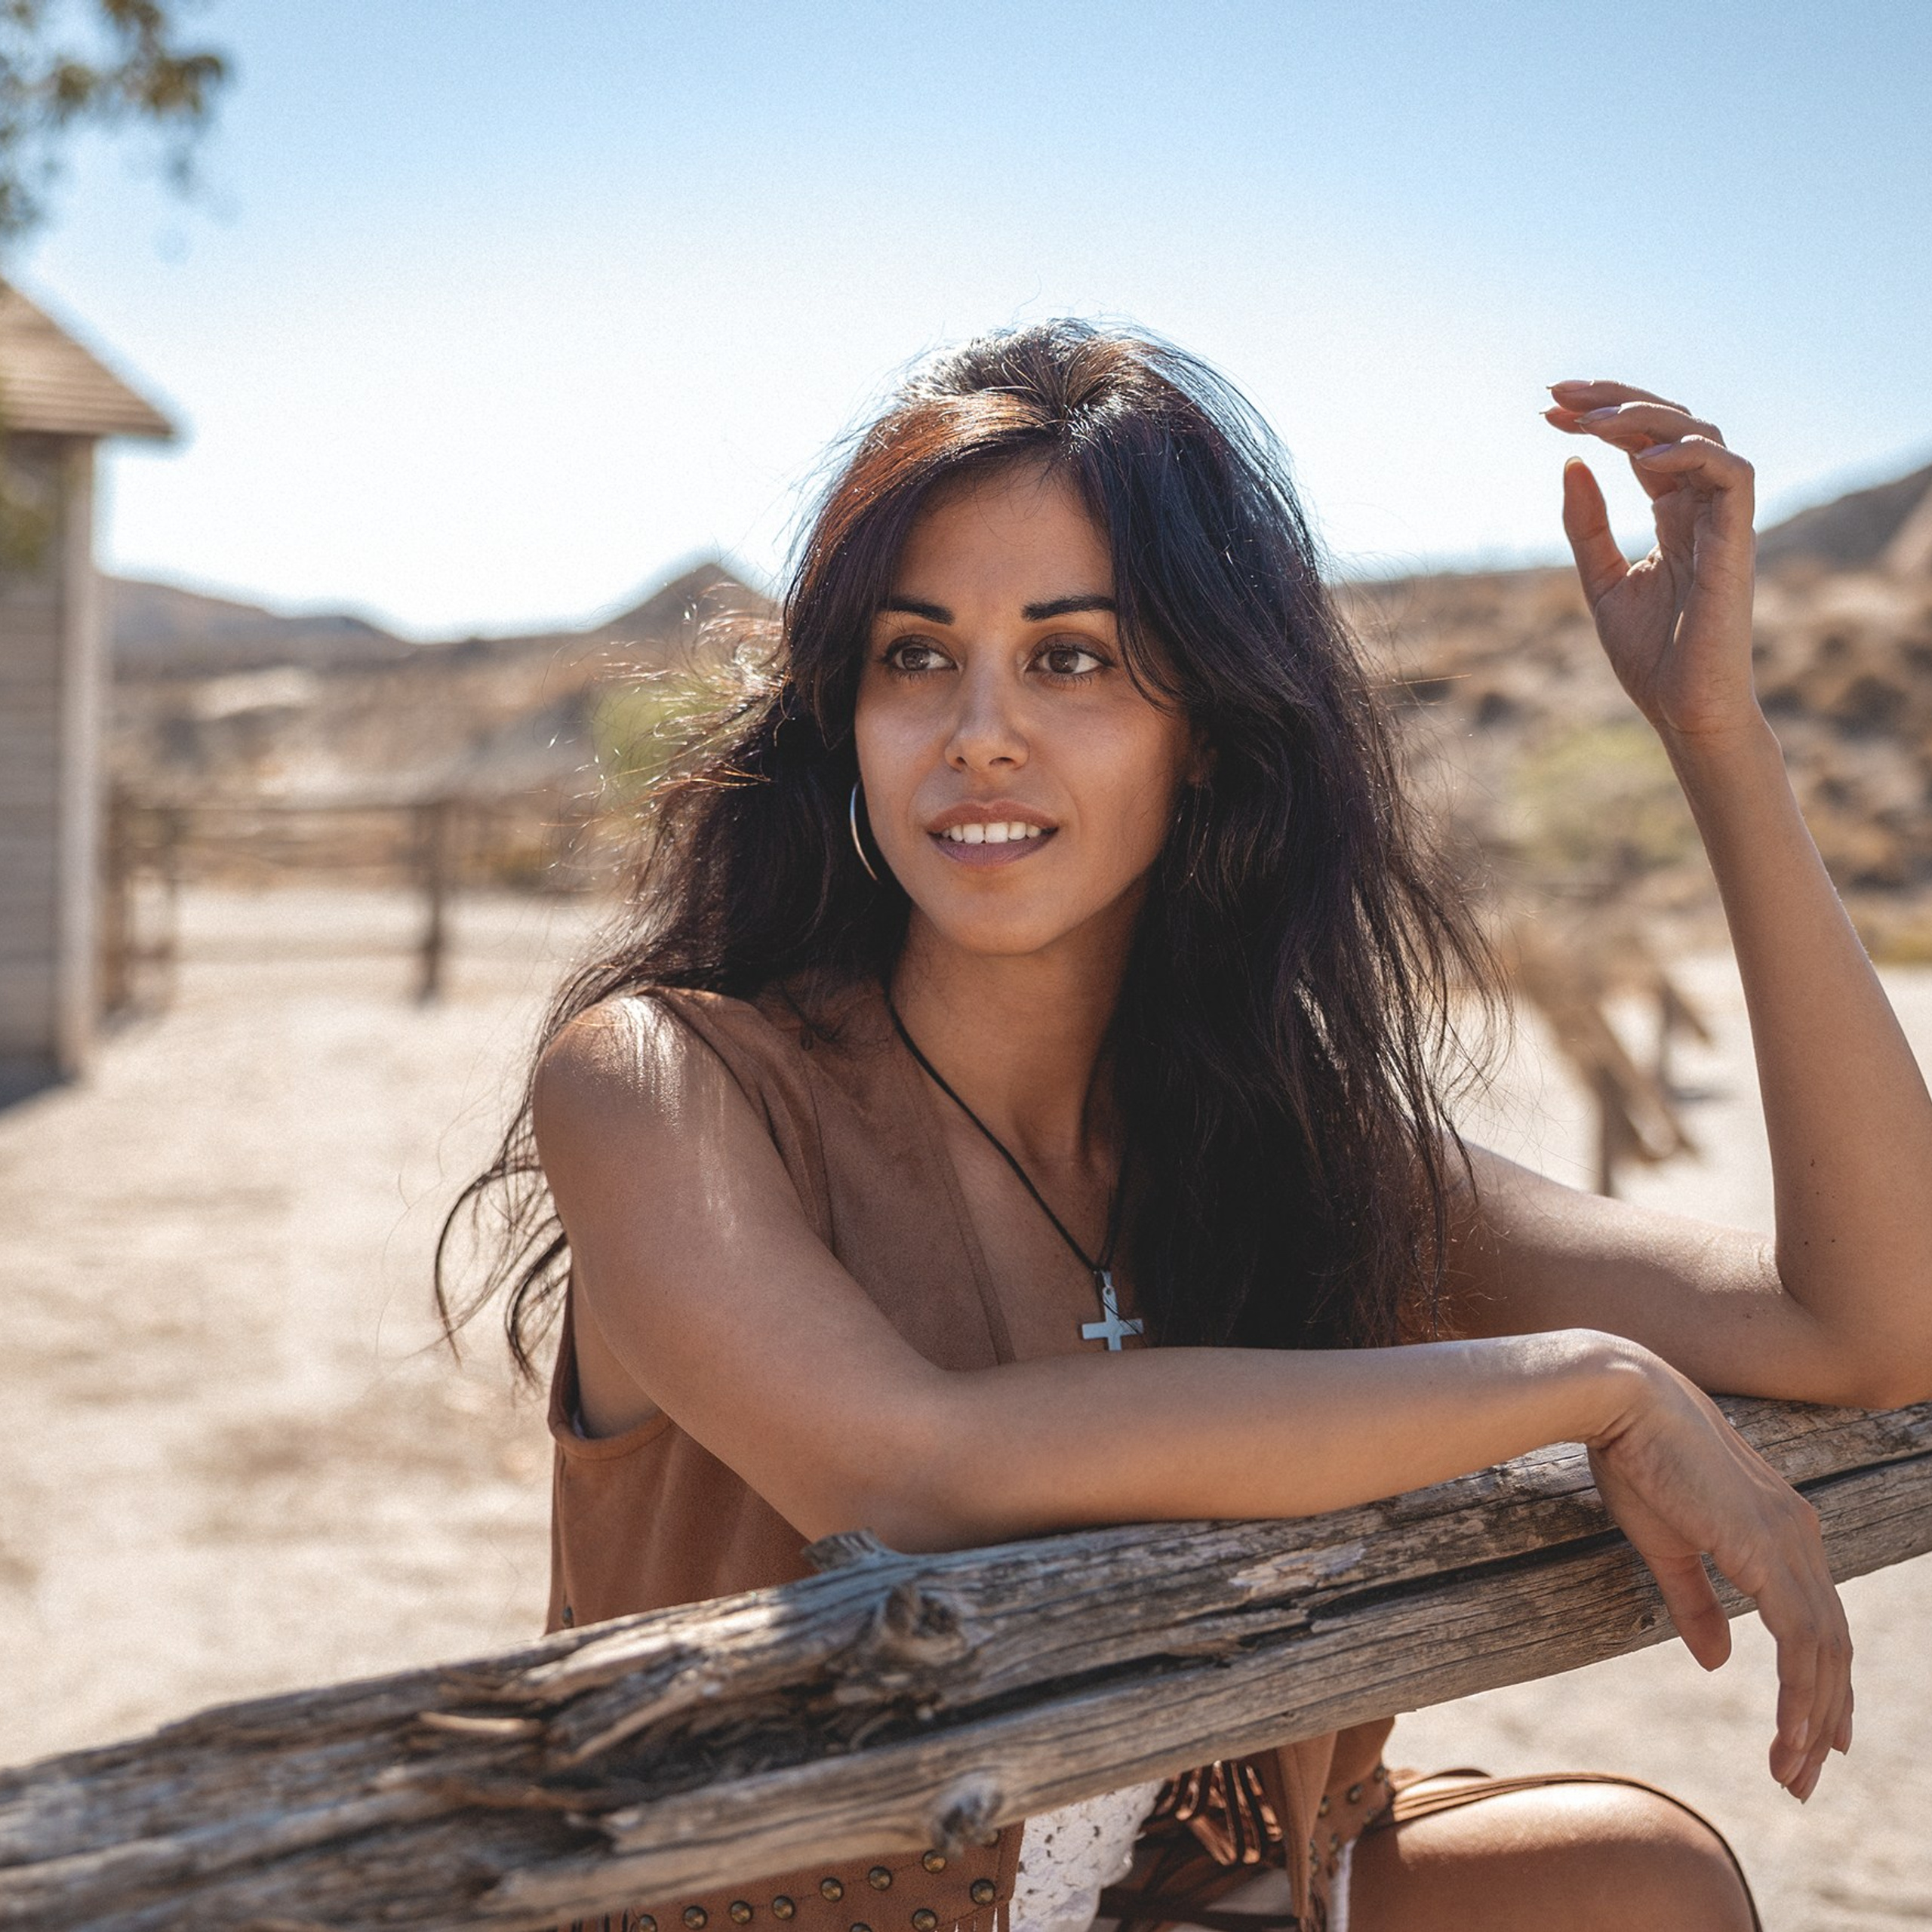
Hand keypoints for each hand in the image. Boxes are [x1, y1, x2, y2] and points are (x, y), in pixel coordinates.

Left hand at [1545, 379, 1760, 745]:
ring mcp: (1724, 521)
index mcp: (1673, 516)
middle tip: (1558, 394)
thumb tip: (1569, 463)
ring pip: (1702, 434)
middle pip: (1670, 425)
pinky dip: (1690, 453)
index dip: (1598, 420)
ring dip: (1645, 417)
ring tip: (1590, 421)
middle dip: (1614, 401)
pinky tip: (1640, 457)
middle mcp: (1702, 508)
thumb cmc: (1650, 655)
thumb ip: (1586, 524)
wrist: (1682, 709)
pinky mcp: (1739, 539)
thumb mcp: (1600, 579)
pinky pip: (1732, 473)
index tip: (1546, 411)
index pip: (1641, 445)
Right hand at [1586, 1353, 1852, 1800]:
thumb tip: (1719, 1663)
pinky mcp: (1767, 1549)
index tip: (1814, 1739)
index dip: (1820, 1684)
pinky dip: (1800, 1696)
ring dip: (1812, 1720)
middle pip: (1832, 1646)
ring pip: (1825, 1652)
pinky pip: (1802, 1641)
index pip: (1819, 1622)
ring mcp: (1790, 1540)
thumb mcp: (1666, 1541)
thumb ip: (1695, 1601)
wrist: (1620, 1398)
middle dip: (1822, 1717)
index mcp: (1781, 1528)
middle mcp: (1801, 1535)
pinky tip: (1787, 1736)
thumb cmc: (1634, 1455)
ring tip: (1792, 1774)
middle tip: (1801, 1778)